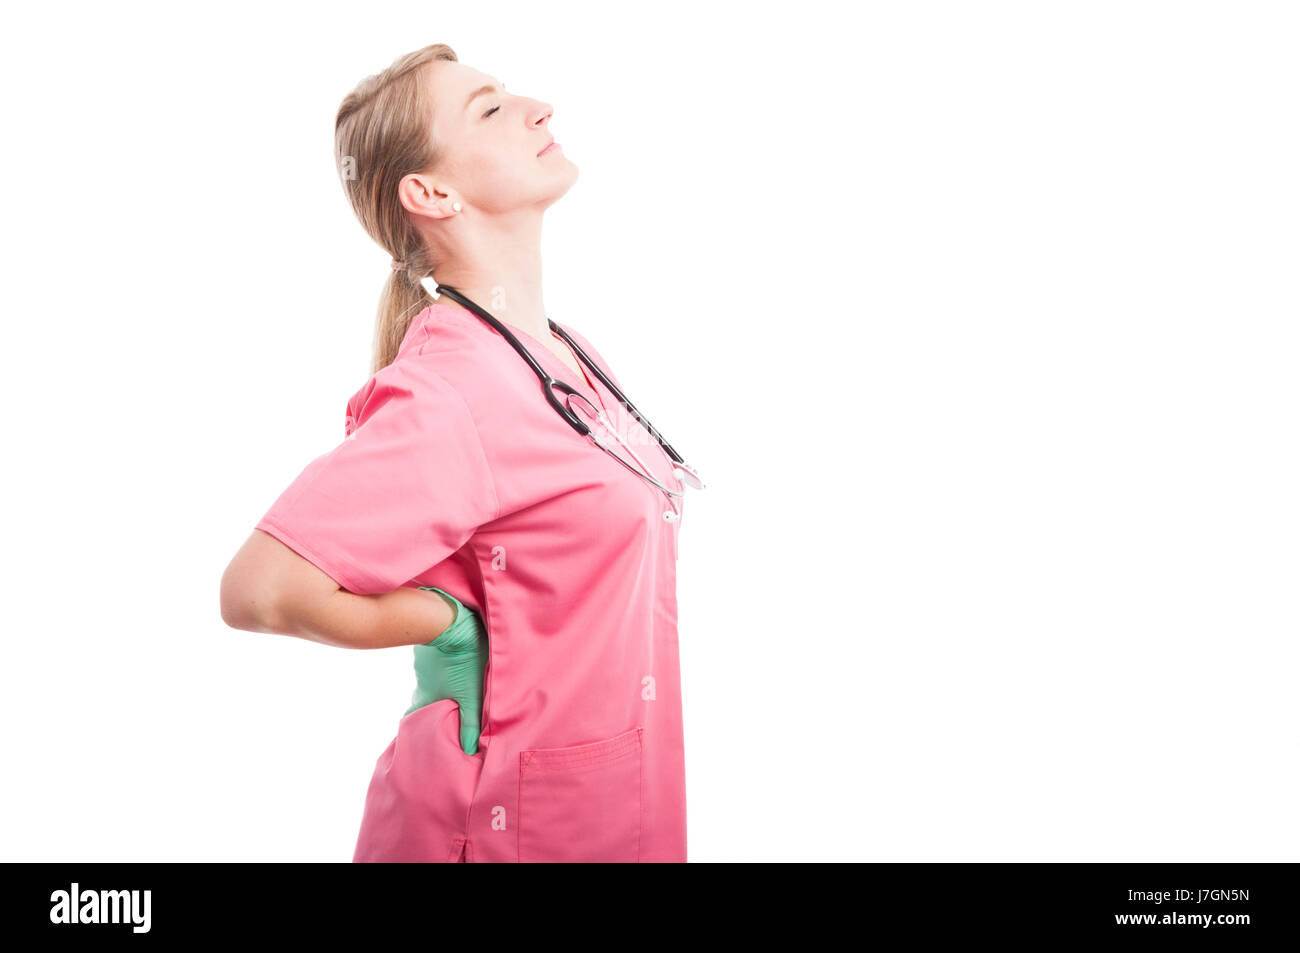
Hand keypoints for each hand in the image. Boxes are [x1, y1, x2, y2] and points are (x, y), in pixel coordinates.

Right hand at [405, 587, 487, 754]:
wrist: (451, 619)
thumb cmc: (463, 659)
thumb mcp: (471, 694)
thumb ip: (471, 722)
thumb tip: (470, 750)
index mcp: (428, 697)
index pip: (414, 720)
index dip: (414, 731)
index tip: (415, 740)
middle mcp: (422, 683)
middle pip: (421, 702)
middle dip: (428, 712)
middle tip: (436, 721)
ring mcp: (425, 664)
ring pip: (429, 682)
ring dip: (438, 689)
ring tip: (452, 695)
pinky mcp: (431, 648)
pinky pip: (434, 664)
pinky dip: (441, 670)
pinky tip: (453, 668)